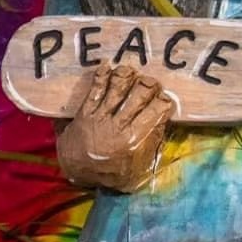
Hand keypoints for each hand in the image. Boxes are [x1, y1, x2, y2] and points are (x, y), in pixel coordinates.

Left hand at [57, 66, 174, 192]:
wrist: (78, 174)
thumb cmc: (112, 172)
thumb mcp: (139, 166)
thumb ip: (152, 142)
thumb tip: (163, 119)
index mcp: (136, 139)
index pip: (158, 110)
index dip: (163, 100)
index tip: (163, 97)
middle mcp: (119, 126)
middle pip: (139, 95)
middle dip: (147, 84)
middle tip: (148, 83)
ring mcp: (100, 118)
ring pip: (117, 89)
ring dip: (126, 76)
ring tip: (129, 71)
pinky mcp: (84, 114)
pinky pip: (94, 91)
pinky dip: (101, 77)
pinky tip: (107, 67)